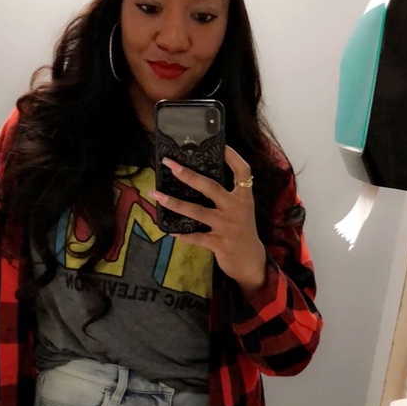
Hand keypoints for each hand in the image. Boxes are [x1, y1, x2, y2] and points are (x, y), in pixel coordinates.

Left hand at [150, 146, 266, 299]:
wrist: (251, 260)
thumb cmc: (242, 228)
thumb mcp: (241, 208)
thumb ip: (228, 193)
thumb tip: (200, 174)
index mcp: (244, 196)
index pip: (243, 171)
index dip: (233, 156)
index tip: (221, 144)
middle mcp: (236, 208)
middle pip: (210, 187)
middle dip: (188, 175)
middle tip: (170, 164)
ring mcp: (227, 226)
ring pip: (196, 211)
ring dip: (173, 203)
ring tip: (156, 193)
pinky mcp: (219, 244)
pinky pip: (195, 237)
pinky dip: (182, 234)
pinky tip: (169, 230)